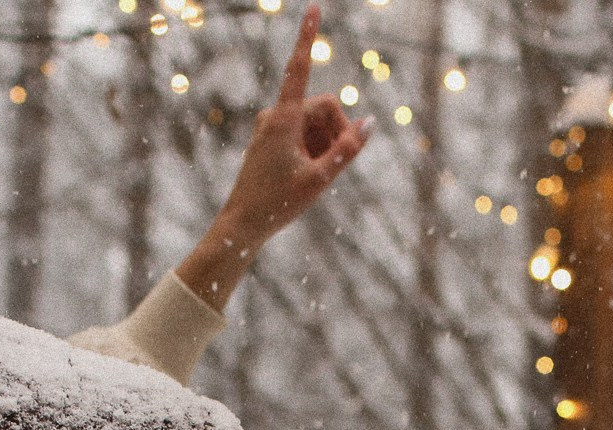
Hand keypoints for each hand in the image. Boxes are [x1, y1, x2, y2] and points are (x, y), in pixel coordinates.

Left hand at [175, 4, 372, 309]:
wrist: (242, 225)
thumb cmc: (277, 204)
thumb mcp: (320, 179)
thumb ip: (347, 150)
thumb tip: (371, 123)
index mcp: (283, 118)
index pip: (300, 68)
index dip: (307, 37)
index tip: (313, 8)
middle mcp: (275, 115)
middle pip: (323, 105)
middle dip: (336, 130)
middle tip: (333, 165)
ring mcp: (271, 126)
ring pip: (315, 121)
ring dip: (325, 143)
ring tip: (315, 175)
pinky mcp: (270, 137)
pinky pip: (303, 132)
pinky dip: (313, 148)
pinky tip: (306, 175)